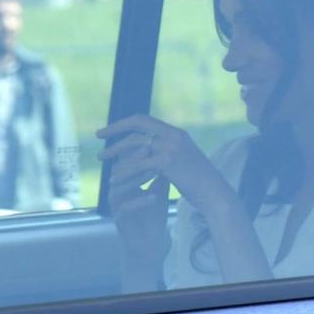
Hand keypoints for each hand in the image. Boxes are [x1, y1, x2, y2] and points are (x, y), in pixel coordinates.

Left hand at [97, 115, 234, 214]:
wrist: (215, 194)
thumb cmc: (199, 182)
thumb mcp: (183, 161)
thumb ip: (167, 152)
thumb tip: (148, 151)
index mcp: (176, 133)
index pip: (144, 119)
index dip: (123, 123)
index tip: (108, 130)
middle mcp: (174, 136)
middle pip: (137, 128)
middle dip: (115, 134)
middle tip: (99, 141)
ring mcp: (171, 147)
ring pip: (135, 144)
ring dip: (115, 151)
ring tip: (102, 158)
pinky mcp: (168, 162)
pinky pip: (139, 164)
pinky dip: (124, 171)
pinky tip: (114, 179)